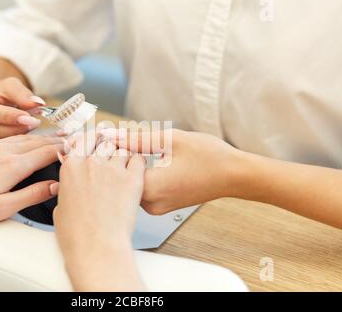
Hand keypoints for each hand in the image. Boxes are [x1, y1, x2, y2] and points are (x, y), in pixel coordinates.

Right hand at [0, 77, 44, 153]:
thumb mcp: (10, 88)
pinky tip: (13, 152)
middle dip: (11, 131)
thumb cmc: (0, 98)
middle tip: (33, 130)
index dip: (9, 117)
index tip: (31, 120)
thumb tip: (37, 103)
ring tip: (26, 140)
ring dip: (7, 145)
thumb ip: (22, 93)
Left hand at [0, 135, 62, 232]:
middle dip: (55, 140)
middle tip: (70, 139)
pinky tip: (22, 141)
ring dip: (39, 137)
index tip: (76, 149)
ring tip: (51, 138)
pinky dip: (21, 137)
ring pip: (21, 137)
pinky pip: (6, 137)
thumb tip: (55, 185)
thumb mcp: (3, 208)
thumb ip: (32, 194)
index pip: (46, 153)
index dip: (64, 150)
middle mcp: (2, 150)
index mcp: (12, 165)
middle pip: (36, 141)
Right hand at [54, 139, 145, 290]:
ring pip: (122, 148)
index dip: (89, 140)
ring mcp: (113, 169)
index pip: (82, 140)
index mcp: (71, 167)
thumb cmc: (77, 235)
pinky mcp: (132, 179)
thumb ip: (66, 191)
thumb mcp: (60, 208)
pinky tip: (136, 169)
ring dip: (123, 154)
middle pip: (103, 141)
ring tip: (124, 165)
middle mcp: (91, 163)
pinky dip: (138, 162)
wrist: (96, 247)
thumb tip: (67, 190)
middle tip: (111, 151)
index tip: (94, 141)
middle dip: (107, 144)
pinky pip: (138, 159)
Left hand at [101, 128, 242, 214]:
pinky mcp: (161, 206)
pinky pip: (142, 189)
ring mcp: (156, 207)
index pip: (115, 169)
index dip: (109, 149)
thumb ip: (136, 139)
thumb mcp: (170, 140)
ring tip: (133, 146)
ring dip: (128, 166)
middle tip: (118, 137)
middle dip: (117, 156)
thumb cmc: (209, 157)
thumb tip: (111, 134)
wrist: (233, 175)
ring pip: (130, 184)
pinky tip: (146, 159)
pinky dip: (140, 174)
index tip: (108, 134)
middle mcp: (151, 203)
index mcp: (151, 188)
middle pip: (120, 179)